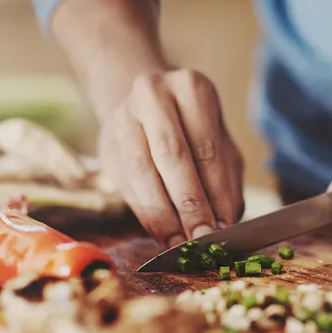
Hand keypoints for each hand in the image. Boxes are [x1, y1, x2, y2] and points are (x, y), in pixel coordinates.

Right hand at [98, 69, 244, 247]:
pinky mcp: (106, 143)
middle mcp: (153, 94)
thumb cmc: (192, 131)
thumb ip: (225, 181)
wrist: (144, 107)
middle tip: (202, 238)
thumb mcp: (219, 145)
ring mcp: (124, 117)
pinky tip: (161, 234)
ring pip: (142, 171)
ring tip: (180, 243)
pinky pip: (125, 183)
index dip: (215, 192)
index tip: (223, 227)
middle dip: (189, 204)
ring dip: (163, 214)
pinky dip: (145, 213)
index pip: (207, 147)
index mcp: (191, 88)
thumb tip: (224, 224)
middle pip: (172, 155)